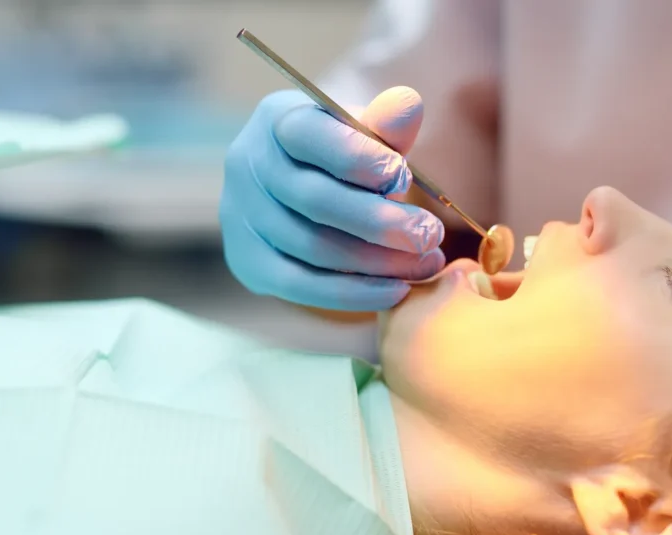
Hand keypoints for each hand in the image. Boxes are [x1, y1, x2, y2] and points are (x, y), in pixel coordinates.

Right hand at [219, 86, 444, 310]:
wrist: (300, 196)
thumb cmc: (343, 159)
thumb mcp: (364, 134)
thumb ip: (385, 125)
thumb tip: (409, 104)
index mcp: (278, 119)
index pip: (313, 137)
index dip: (361, 159)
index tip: (404, 177)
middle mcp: (248, 165)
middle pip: (315, 200)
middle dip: (380, 221)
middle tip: (430, 234)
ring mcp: (240, 216)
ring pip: (313, 247)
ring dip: (378, 262)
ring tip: (426, 262)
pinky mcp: (248, 262)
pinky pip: (301, 286)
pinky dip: (353, 293)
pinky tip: (397, 290)